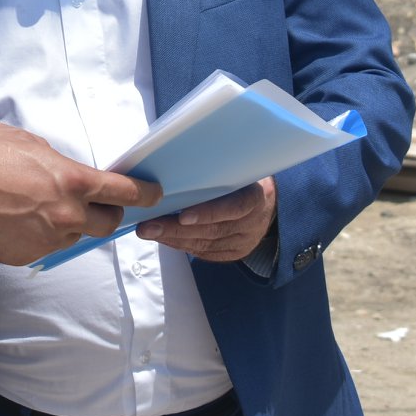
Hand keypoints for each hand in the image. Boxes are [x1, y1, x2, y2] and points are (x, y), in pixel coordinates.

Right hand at [0, 110, 163, 266]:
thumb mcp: (34, 146)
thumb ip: (62, 167)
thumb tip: (72, 179)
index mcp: (73, 181)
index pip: (124, 193)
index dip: (144, 194)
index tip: (154, 195)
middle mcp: (66, 215)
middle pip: (107, 223)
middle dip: (107, 212)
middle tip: (95, 203)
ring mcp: (46, 240)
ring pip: (74, 236)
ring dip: (68, 224)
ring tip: (39, 206)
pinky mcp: (25, 257)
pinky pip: (45, 248)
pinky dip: (39, 236)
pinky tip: (17, 219)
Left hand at [134, 177, 277, 262]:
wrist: (268, 204)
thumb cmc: (243, 178)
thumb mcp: (238, 169)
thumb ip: (216, 170)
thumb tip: (176, 161)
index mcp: (255, 198)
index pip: (235, 208)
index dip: (209, 213)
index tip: (183, 216)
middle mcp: (251, 224)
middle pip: (212, 230)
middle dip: (176, 229)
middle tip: (147, 226)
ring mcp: (242, 242)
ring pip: (205, 245)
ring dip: (173, 239)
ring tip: (148, 232)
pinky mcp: (232, 254)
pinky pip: (204, 253)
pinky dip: (180, 245)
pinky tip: (163, 238)